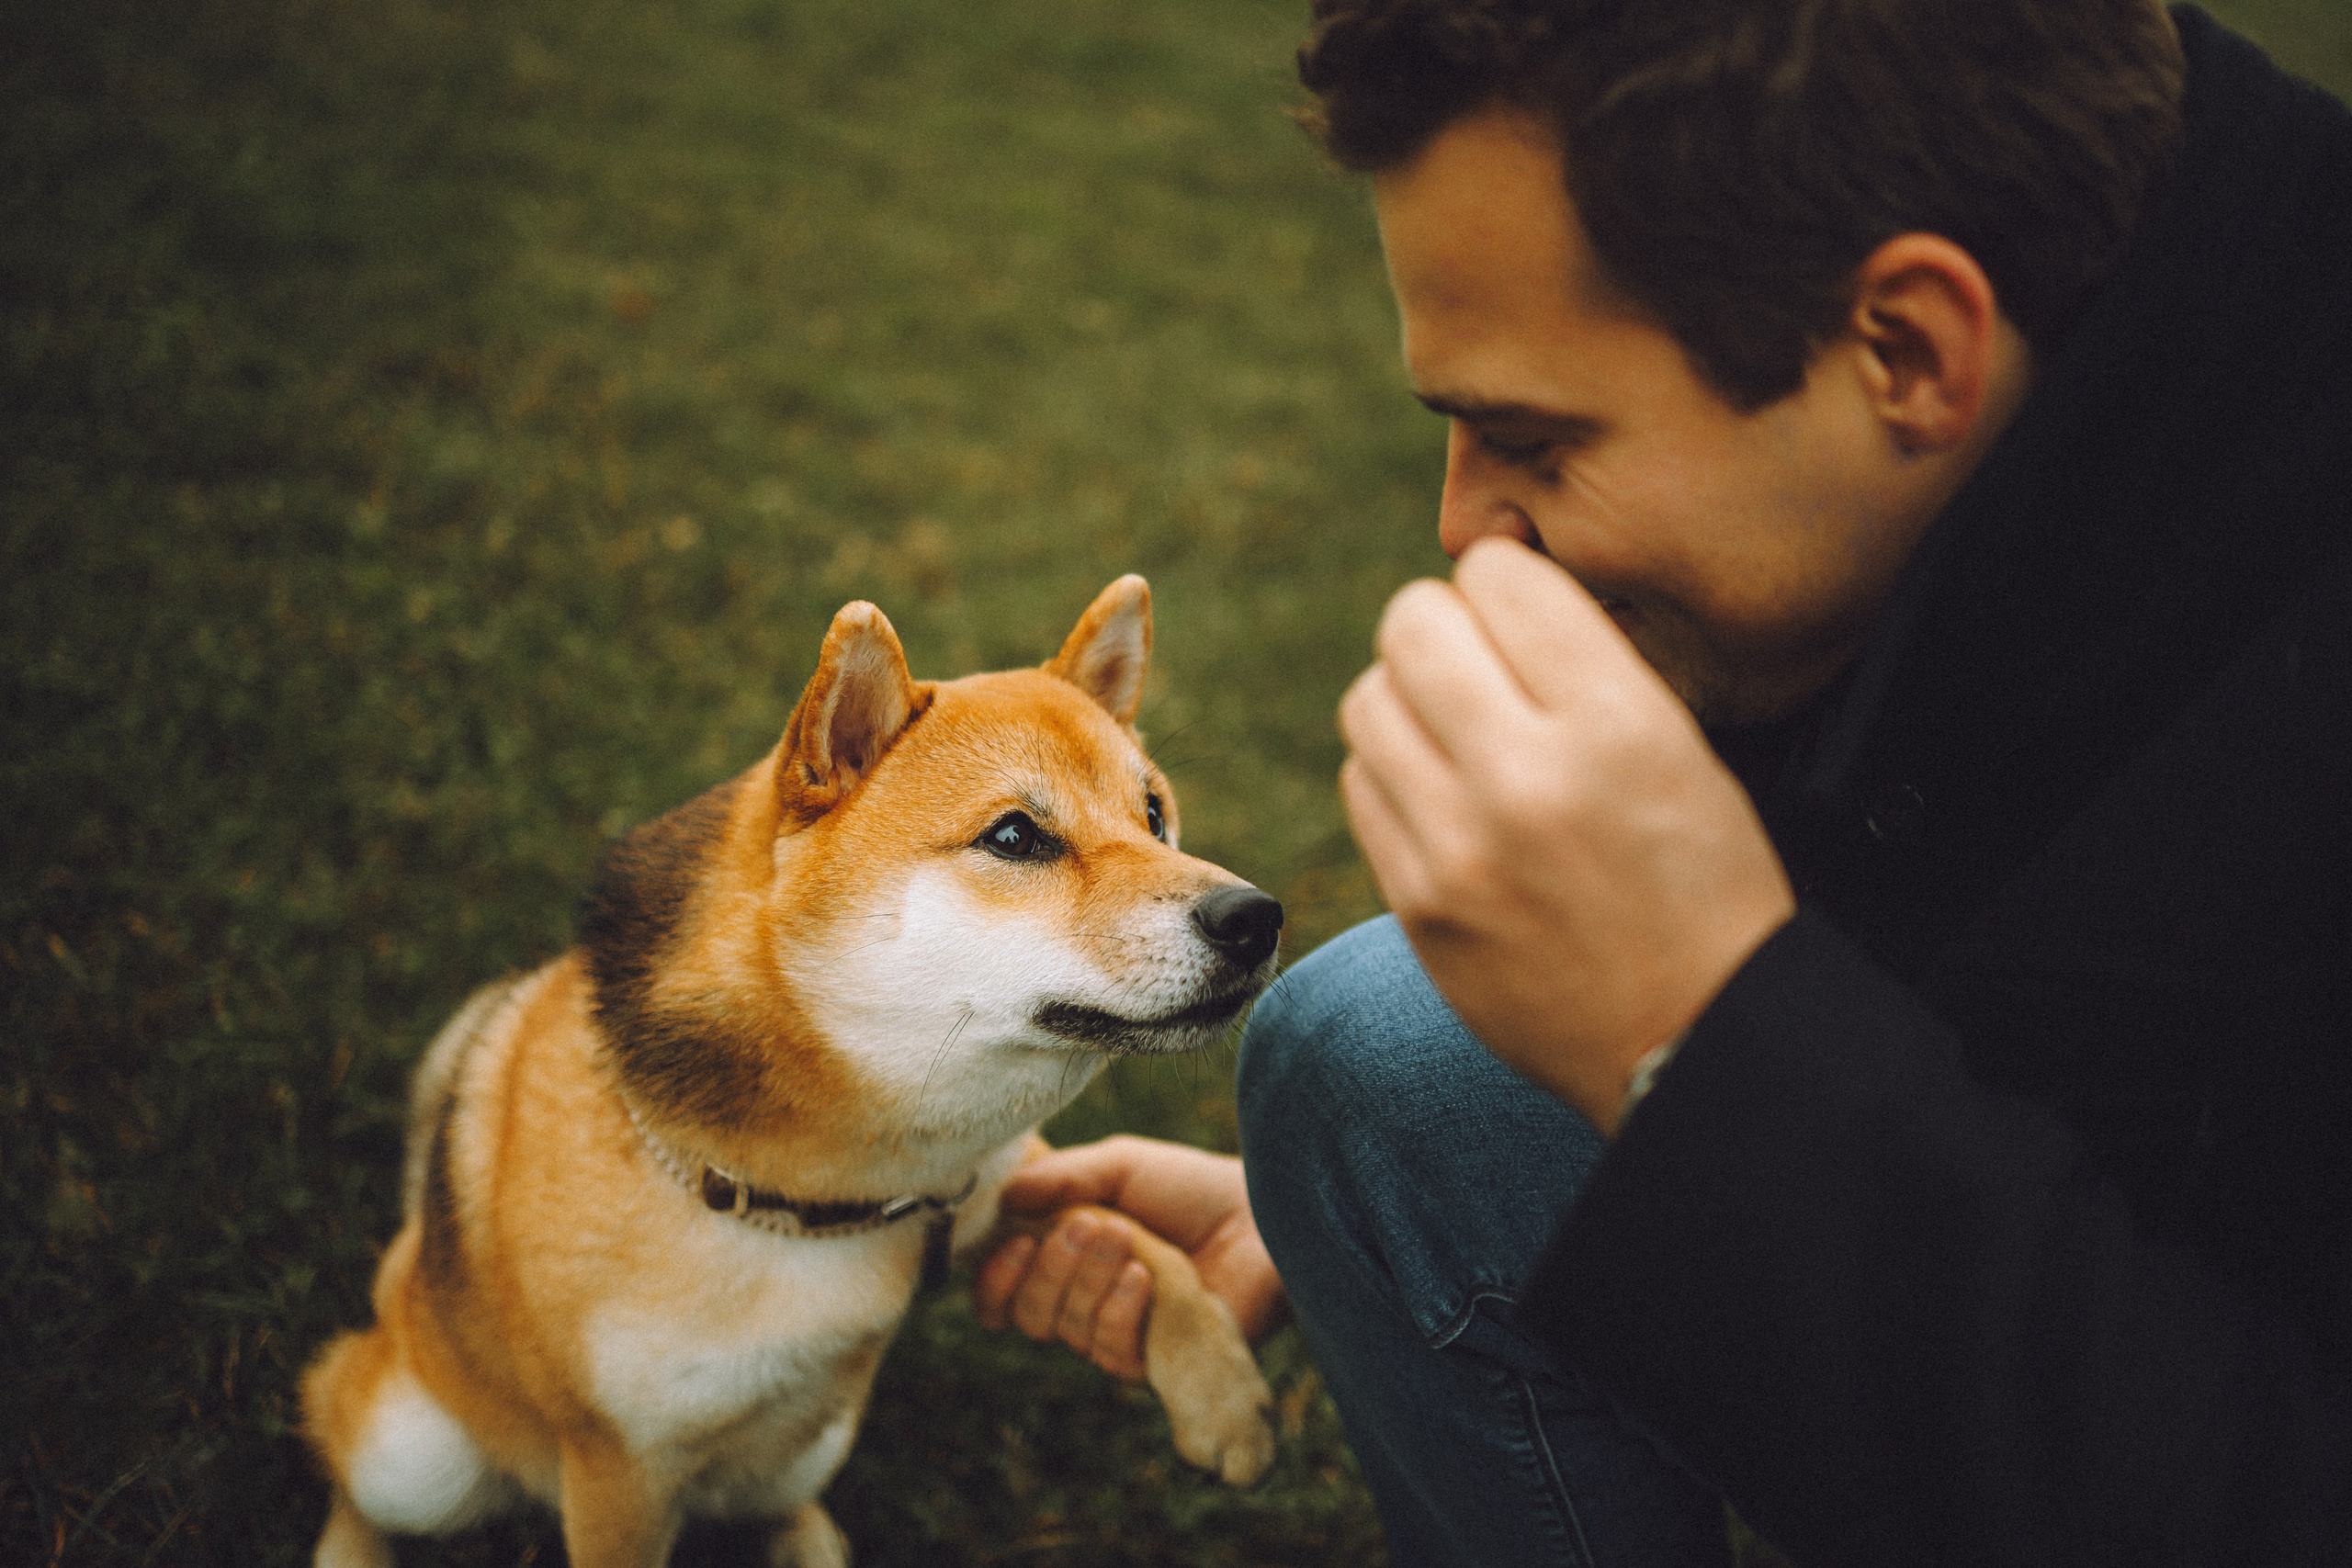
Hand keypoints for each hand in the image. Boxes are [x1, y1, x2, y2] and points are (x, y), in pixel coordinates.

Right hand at [975, 1135, 1286, 1381]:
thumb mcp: (1119, 1166)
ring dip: (1088, 1281)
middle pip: (1029, 1316)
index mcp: (1065, 1262)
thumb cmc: (1190, 1188)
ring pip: (1068, 1332)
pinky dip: (1119, 1311)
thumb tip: (1005, 1197)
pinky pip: (1112, 1352)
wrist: (1261, 1213)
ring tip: (1124, 1238)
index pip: (1004, 1296)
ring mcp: (1122, 1336)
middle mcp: (1085, 1305)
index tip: (1016, 1242)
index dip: (997, 1279)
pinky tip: (1145, 1275)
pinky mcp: (1158, 1361)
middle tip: (1086, 1225)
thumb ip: (1062, 1178)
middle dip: (1048, 1270)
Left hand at [1337, 537, 1794, 1134]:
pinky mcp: (1416, 905)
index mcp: (1615, 724)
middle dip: (1443, 628)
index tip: (1523, 616)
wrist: (1694, 1042)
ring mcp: (1458, 848)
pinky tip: (1444, 797)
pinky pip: (1361, 784)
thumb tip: (1491, 585)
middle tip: (1478, 666)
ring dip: (1407, 699)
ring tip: (1459, 733)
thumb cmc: (1705, 886)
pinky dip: (1394, 774)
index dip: (1507, 584)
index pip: (1499, 575)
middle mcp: (1525, 777)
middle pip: (1409, 624)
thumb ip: (1584, 664)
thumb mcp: (1681, 749)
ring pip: (1368, 699)